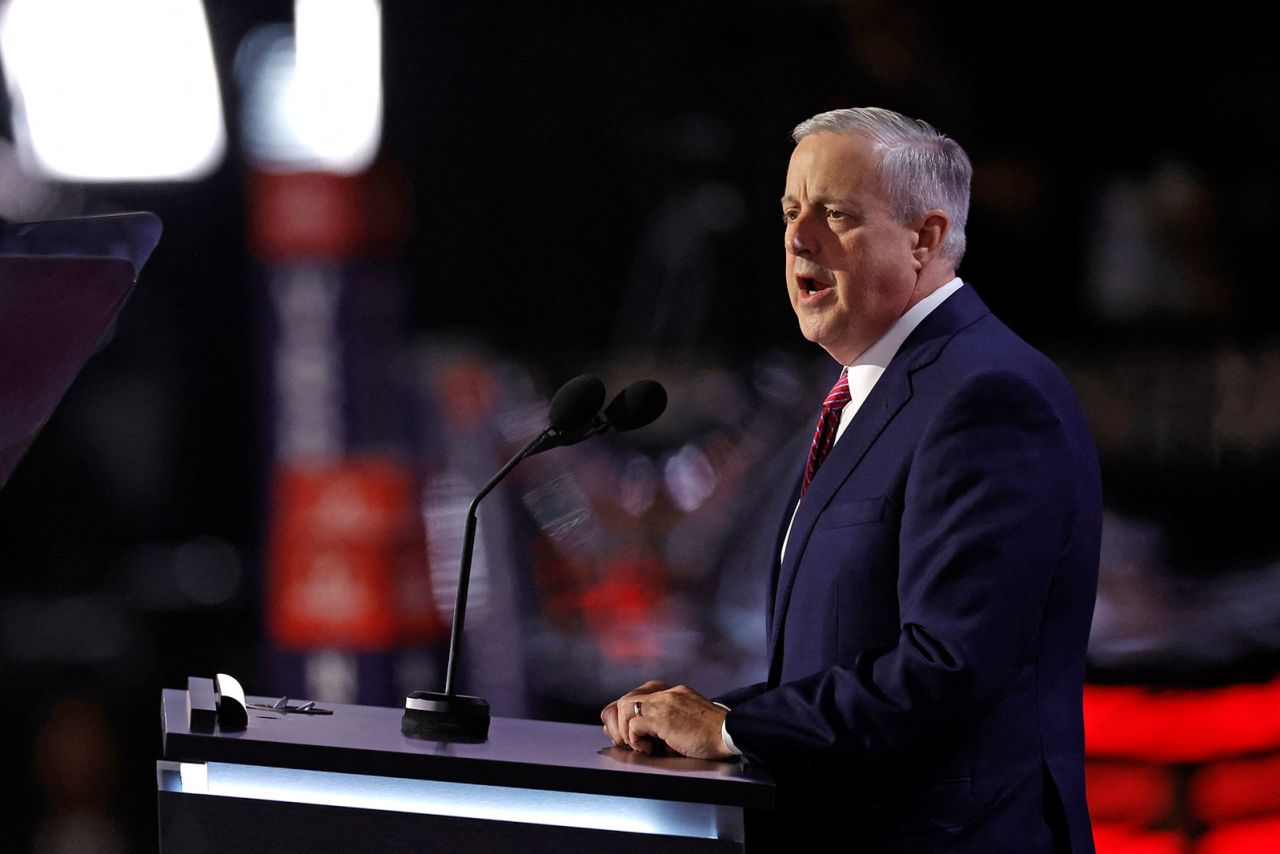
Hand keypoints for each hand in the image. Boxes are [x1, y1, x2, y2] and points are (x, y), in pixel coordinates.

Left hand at [600, 681, 732, 760]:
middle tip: (628, 743)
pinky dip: (636, 740)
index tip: (626, 733)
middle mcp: (666, 693)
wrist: (729, 734)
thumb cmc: (711, 735)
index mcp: (672, 692)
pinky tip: (650, 749)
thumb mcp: (686, 721)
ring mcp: (664, 702)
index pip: (637, 695)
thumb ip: (665, 722)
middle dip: (620, 723)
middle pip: (625, 699)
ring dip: (627, 732)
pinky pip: (634, 725)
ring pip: (625, 708)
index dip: (626, 715)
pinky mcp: (663, 717)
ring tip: (641, 746)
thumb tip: (639, 734)